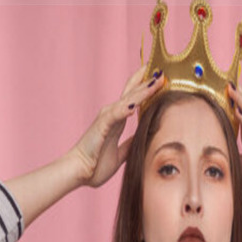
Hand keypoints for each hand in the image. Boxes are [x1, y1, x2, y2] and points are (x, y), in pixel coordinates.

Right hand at [69, 64, 165, 188]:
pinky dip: (126, 109)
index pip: (133, 98)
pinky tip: (136, 104)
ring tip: (157, 79)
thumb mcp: (120, 153)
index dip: (145, 87)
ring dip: (142, 90)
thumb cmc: (96, 164)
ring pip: (128, 100)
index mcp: (117, 120)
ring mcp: (106, 119)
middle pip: (132, 93)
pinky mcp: (101, 127)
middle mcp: (112, 115)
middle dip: (147, 81)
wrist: (79, 172)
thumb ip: (130, 143)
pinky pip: (115, 115)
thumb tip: (141, 138)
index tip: (160, 76)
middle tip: (163, 69)